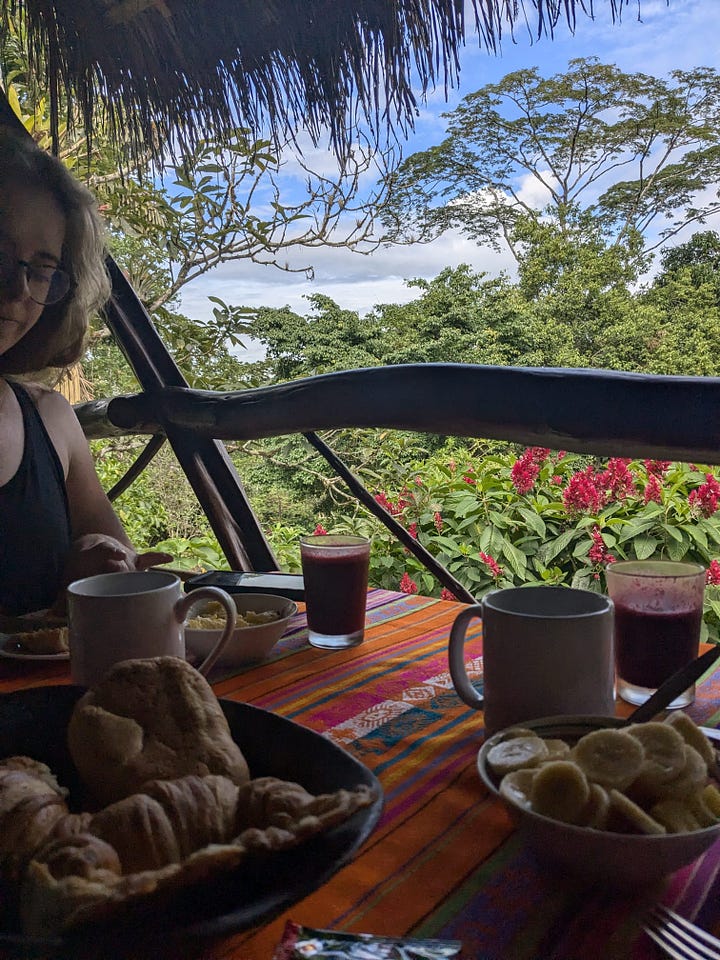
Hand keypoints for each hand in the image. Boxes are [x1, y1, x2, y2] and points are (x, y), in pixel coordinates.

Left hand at [50, 535, 173, 613]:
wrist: (89, 547)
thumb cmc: (79, 566)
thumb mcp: (68, 577)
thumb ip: (62, 597)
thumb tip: (52, 616)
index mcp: (96, 552)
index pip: (106, 551)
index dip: (111, 554)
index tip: (117, 557)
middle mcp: (114, 553)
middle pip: (124, 563)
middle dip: (125, 573)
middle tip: (126, 581)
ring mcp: (126, 557)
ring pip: (135, 566)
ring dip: (137, 577)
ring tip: (141, 588)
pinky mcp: (136, 562)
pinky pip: (149, 559)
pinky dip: (159, 558)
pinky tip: (170, 558)